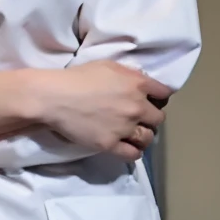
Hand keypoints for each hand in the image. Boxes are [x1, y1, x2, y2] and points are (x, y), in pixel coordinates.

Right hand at [31, 61, 171, 160]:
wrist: (54, 97)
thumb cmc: (78, 78)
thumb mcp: (109, 66)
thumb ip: (130, 75)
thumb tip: (141, 84)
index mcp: (138, 84)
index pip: (164, 93)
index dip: (158, 97)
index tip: (151, 100)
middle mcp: (137, 107)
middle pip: (158, 118)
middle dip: (150, 118)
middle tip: (139, 118)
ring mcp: (125, 128)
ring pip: (148, 137)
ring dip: (143, 136)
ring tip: (134, 135)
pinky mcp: (110, 144)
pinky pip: (132, 154)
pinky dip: (134, 152)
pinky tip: (130, 148)